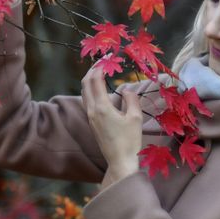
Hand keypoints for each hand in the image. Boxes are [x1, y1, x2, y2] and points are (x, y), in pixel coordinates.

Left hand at [81, 67, 142, 187]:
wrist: (120, 161)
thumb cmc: (130, 141)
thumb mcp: (135, 117)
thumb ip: (131, 99)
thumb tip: (126, 89)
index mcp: (102, 107)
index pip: (96, 80)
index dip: (101, 66)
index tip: (108, 57)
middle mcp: (92, 110)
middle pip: (85, 83)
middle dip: (92, 70)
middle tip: (103, 61)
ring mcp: (90, 117)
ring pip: (84, 92)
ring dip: (90, 79)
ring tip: (100, 71)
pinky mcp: (92, 122)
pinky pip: (87, 100)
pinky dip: (91, 90)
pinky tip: (99, 89)